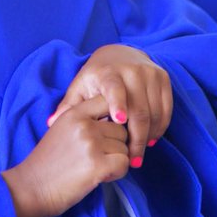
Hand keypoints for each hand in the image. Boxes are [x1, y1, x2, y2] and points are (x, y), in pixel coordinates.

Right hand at [2, 96, 128, 216]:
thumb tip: (112, 119)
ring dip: (116, 160)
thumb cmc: (47, 162)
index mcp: (74, 113)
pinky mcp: (98, 165)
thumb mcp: (61, 129)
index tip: (105, 134)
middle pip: (120, 129)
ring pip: (124, 147)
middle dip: (115, 145)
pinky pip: (125, 164)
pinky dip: (118, 173)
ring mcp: (91, 144)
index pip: (107, 101)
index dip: (112, 118)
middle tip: (99, 158)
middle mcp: (84, 125)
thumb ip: (83, 121)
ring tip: (98, 168)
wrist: (31, 187)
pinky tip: (103, 177)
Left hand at [49, 44, 170, 169]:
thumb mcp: (80, 88)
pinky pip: (166, 110)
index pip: (114, 88)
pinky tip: (150, 140)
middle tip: (133, 161)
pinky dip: (160, 128)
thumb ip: (68, 106)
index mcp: (107, 73)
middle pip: (139, 109)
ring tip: (138, 154)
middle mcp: (131, 70)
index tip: (118, 120)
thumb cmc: (96, 78)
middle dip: (137, 138)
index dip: (117, 103)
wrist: (121, 54)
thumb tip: (51, 123)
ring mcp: (149, 73)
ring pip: (154, 113)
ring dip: (149, 137)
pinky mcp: (163, 78)